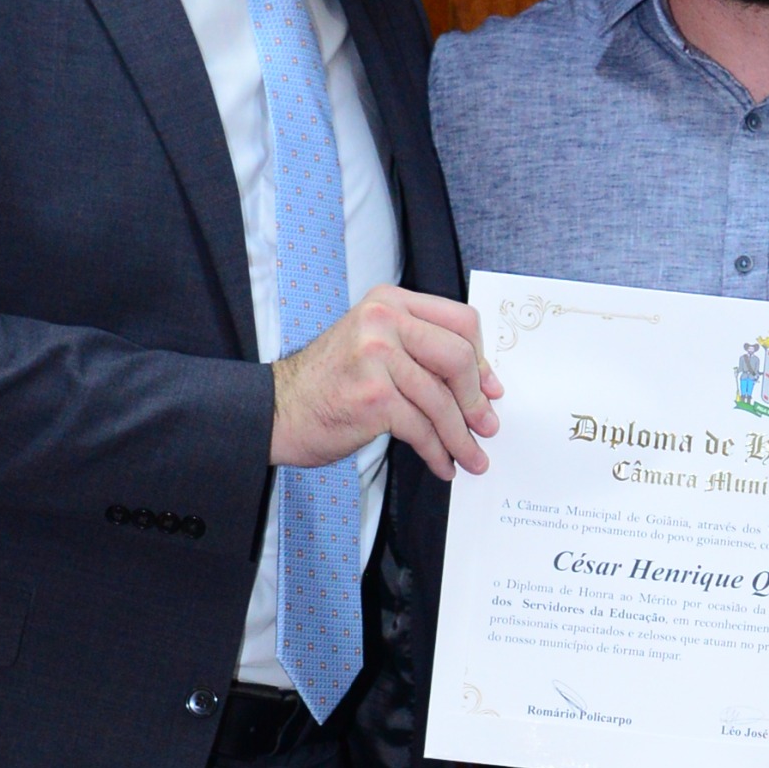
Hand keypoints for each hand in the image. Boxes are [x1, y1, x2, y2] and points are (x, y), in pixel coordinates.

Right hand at [272, 288, 499, 481]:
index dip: (482, 360)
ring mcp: (376, 357)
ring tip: (472, 458)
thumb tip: (482, 385)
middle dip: (477, 400)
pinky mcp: (373, 396)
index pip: (461, 321)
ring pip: (442, 401)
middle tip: (486, 427)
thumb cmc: (330, 384)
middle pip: (459, 357)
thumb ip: (421, 353)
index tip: (491, 389)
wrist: (277, 410)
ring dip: (462, 437)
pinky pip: (422, 429)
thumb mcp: (375, 348)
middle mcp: (383, 321)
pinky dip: (438, 452)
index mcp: (389, 302)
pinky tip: (443, 465)